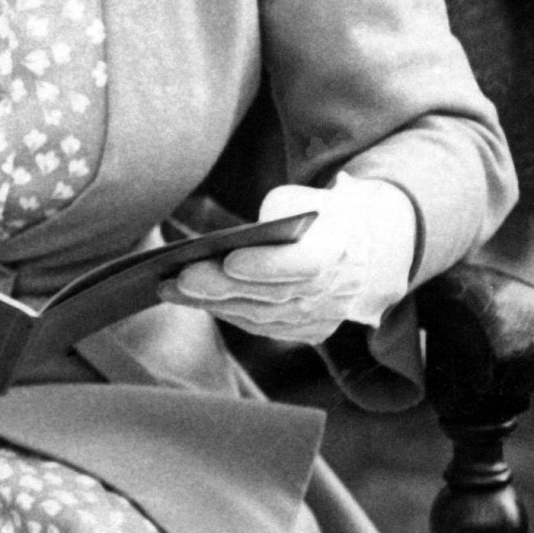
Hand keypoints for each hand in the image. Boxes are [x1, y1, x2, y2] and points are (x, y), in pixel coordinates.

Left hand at [158, 174, 416, 344]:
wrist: (365, 248)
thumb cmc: (320, 213)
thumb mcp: (303, 200)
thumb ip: (275, 217)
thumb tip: (232, 241)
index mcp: (341, 249)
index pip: (303, 265)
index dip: (266, 265)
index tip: (229, 258)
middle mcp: (334, 292)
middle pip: (272, 294)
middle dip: (221, 286)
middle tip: (179, 276)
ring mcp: (322, 318)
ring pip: (260, 315)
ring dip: (211, 303)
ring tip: (169, 287)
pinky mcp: (306, 331)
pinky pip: (260, 325)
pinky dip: (224, 312)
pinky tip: (191, 299)